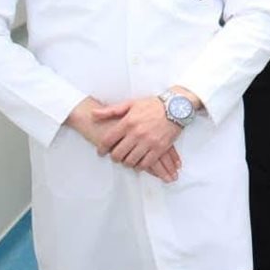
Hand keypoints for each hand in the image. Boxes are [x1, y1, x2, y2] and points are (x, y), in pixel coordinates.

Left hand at [64, 97, 181, 181]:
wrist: (176, 107)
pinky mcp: (159, 148)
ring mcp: (148, 142)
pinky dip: (139, 166)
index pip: (108, 140)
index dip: (101, 149)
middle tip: (115, 156)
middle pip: (118, 154)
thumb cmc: (153, 105)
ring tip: (126, 159)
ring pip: (130, 161)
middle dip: (114, 157)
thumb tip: (93, 114)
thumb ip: (111, 111)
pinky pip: (145, 164)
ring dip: (126, 162)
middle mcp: (137, 133)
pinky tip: (138, 163)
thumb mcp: (131, 104)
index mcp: (128, 122)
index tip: (101, 152)